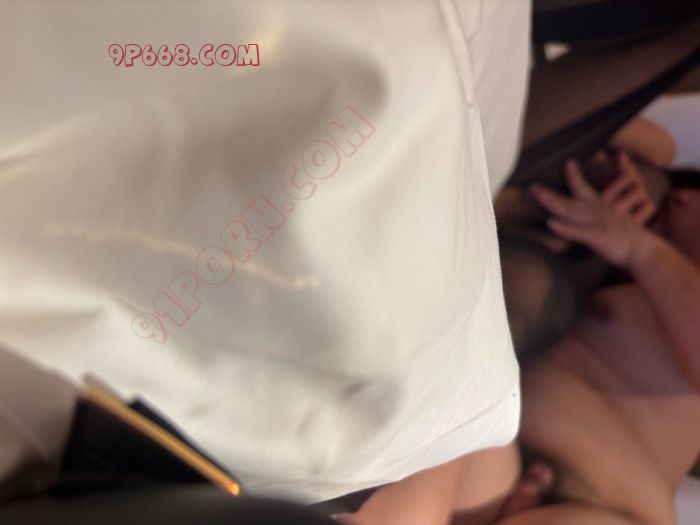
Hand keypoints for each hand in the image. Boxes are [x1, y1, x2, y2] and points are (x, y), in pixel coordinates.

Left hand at [530, 159, 653, 266]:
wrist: (644, 250)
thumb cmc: (626, 239)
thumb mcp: (612, 223)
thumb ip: (600, 218)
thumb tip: (583, 218)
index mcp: (598, 208)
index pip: (583, 188)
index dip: (574, 175)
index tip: (567, 162)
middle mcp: (595, 212)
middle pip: (568, 200)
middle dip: (548, 193)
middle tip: (531, 186)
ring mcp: (595, 223)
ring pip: (569, 211)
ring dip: (551, 202)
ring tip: (535, 194)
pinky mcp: (597, 236)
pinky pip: (578, 231)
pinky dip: (564, 227)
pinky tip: (550, 223)